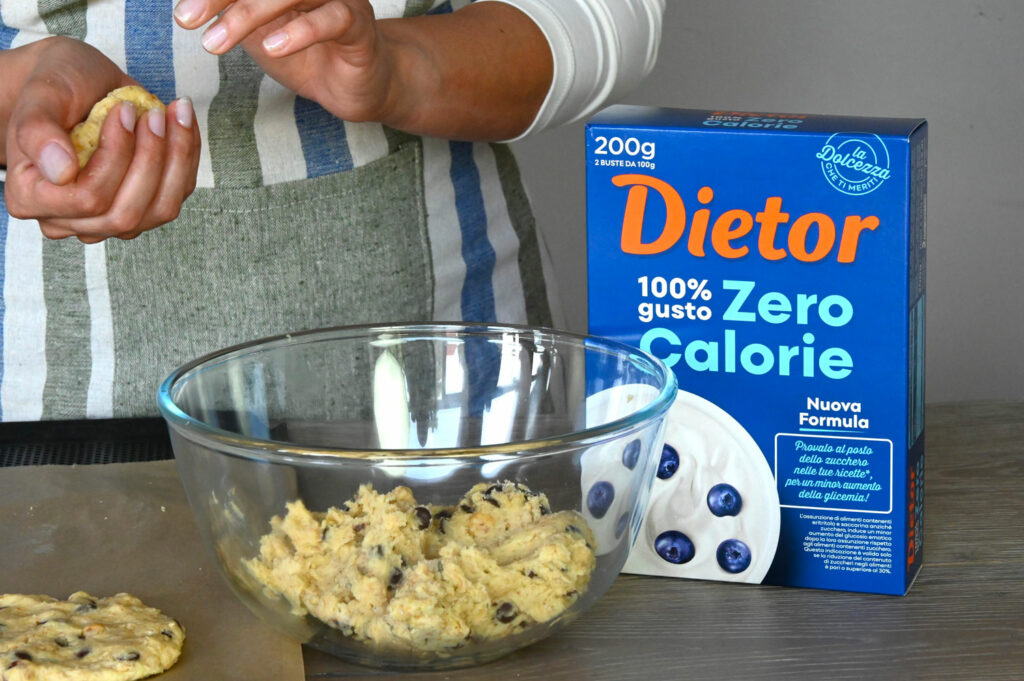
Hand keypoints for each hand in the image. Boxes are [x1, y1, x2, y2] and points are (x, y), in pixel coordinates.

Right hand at [3, 37, 200, 242]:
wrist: (76, 85)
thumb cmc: (55, 86)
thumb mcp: (41, 95)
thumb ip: (38, 132)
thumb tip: (60, 172)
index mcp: (31, 197)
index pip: (86, 200)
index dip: (114, 157)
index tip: (123, 111)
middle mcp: (71, 219)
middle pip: (126, 214)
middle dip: (150, 159)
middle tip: (153, 114)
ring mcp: (110, 219)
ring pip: (159, 210)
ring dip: (176, 160)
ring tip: (175, 114)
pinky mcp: (144, 208)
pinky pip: (177, 195)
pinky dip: (187, 157)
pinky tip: (182, 124)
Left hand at [173, 0, 552, 140]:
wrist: (358, 86)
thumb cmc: (306, 54)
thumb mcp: (254, 29)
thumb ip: (226, 10)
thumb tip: (184, 6)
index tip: (181, 9)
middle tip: (185, 20)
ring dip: (247, 17)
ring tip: (214, 45)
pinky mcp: (360, 24)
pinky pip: (332, 20)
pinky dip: (299, 32)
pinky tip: (273, 49)